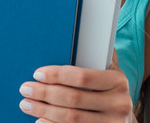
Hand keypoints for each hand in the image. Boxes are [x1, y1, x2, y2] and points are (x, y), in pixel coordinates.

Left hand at [19, 50, 135, 122]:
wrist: (123, 121)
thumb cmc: (109, 92)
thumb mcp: (110, 74)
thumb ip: (98, 57)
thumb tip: (82, 35)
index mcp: (118, 81)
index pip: (82, 77)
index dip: (57, 75)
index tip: (37, 74)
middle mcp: (118, 104)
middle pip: (73, 98)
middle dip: (44, 93)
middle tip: (25, 89)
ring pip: (70, 117)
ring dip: (43, 110)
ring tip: (26, 104)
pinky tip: (39, 120)